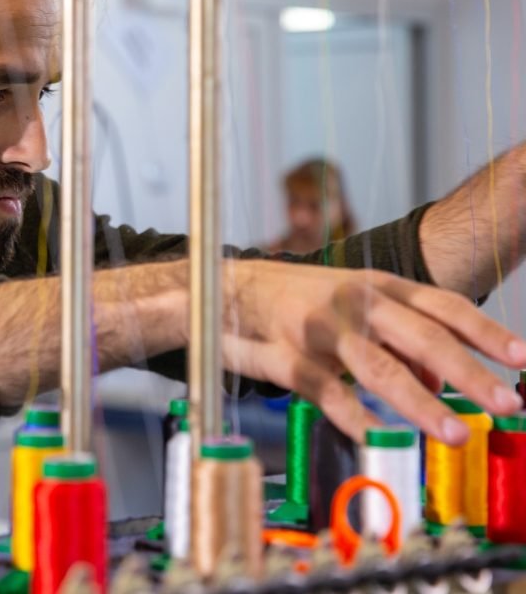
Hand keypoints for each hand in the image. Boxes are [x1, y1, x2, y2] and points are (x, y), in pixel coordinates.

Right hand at [220, 259, 525, 443]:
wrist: (224, 286)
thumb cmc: (296, 298)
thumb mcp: (353, 301)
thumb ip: (398, 336)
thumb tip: (442, 381)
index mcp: (376, 285)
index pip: (442, 305)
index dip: (484, 331)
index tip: (522, 358)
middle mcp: (353, 302)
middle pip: (422, 337)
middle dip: (469, 373)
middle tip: (507, 403)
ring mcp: (319, 329)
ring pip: (379, 366)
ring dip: (422, 403)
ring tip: (454, 433)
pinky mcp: (285, 355)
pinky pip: (324, 391)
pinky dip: (353, 416)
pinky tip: (375, 436)